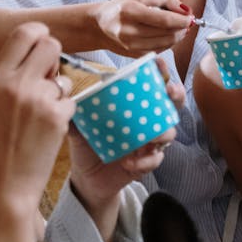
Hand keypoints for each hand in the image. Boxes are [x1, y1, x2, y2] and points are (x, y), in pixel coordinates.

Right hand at [0, 23, 75, 218]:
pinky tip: (48, 129)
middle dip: (55, 60)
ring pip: (63, 77)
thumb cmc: (2, 140)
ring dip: (59, 93)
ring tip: (41, 115)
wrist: (7, 181)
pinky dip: (64, 113)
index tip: (43, 47)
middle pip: (50, 44)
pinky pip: (71, 100)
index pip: (24, 32)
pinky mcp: (56, 115)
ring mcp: (35, 99)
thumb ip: (13, 72)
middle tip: (48, 79)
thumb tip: (41, 46)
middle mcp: (13, 83)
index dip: (40, 35)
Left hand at [67, 56, 183, 237]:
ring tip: (150, 137)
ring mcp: (149, 143)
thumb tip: (65, 97)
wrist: (87, 178)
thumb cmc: (87, 146)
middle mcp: (146, 123)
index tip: (159, 63)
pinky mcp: (146, 164)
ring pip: (168, 133)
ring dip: (163, 133)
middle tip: (170, 91)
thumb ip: (75, 113)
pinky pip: (155, 160)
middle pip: (171, 105)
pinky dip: (145, 161)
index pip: (152, 86)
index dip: (161, 73)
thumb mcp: (79, 128)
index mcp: (133, 109)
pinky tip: (129, 162)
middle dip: (176, 95)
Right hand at [92, 0, 192, 56]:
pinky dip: (167, 43)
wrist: (98, 27)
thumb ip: (165, 1)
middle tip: (187, 22)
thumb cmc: (120, 9)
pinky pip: (159, 50)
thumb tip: (185, 9)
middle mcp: (129, 31)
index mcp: (130, 12)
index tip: (191, 18)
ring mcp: (131, 46)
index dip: (181, 20)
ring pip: (165, 44)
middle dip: (181, 28)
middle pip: (166, 33)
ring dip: (177, 36)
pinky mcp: (134, 56)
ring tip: (178, 28)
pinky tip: (166, 35)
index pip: (163, 20)